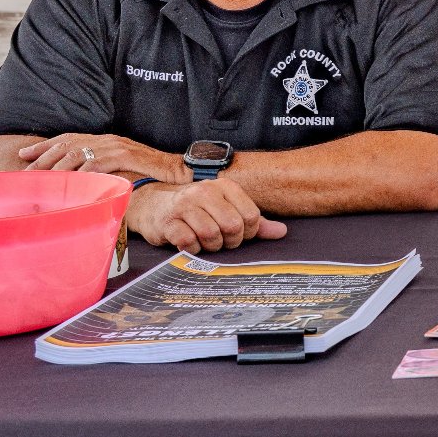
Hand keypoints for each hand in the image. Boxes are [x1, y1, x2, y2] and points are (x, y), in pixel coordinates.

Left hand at [18, 133, 188, 182]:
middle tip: (25, 174)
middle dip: (43, 159)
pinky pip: (97, 163)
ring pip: (78, 153)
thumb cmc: (152, 172)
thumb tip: (79, 181)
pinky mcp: (126, 156)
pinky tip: (71, 183)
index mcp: (105, 140)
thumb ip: (103, 168)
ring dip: (58, 168)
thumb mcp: (123, 167)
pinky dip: (82, 173)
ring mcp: (117, 146)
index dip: (45, 146)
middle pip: (67, 145)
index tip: (24, 155)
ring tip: (43, 183)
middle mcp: (108, 140)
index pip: (69, 138)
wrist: (179, 169)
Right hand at [127, 179, 286, 252]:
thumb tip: (282, 232)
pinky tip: (190, 245)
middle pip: (233, 226)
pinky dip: (193, 250)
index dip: (248, 233)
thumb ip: (254, 222)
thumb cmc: (198, 211)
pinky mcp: (168, 221)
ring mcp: (184, 205)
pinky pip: (188, 242)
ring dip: (211, 247)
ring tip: (206, 243)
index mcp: (225, 187)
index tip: (237, 235)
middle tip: (221, 242)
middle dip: (230, 242)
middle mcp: (205, 191)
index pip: (251, 215)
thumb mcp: (227, 210)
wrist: (155, 207)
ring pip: (211, 235)